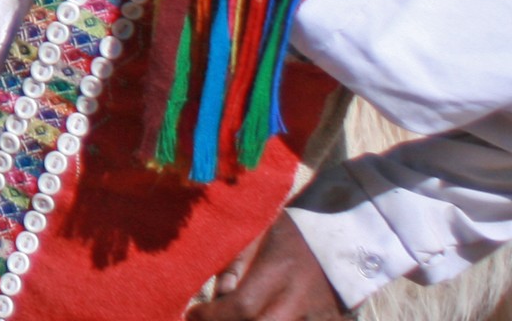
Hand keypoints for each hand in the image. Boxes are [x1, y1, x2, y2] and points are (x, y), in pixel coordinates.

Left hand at [185, 218, 346, 320]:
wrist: (345, 229)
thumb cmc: (293, 228)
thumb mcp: (257, 235)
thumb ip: (234, 266)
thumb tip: (219, 298)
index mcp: (279, 272)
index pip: (241, 307)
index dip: (211, 315)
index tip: (193, 312)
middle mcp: (301, 300)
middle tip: (210, 319)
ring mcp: (321, 318)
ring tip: (235, 317)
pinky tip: (264, 317)